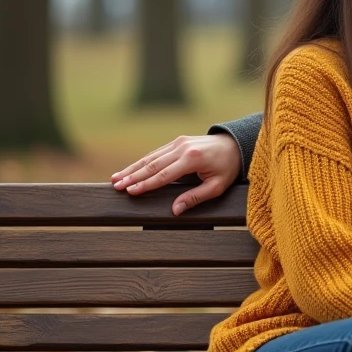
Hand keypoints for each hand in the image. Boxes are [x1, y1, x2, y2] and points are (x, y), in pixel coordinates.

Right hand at [111, 134, 240, 214]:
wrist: (235, 144)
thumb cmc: (228, 168)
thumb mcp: (217, 186)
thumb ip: (195, 197)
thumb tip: (175, 210)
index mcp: (192, 159)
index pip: (164, 174)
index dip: (146, 184)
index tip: (130, 191)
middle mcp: (183, 148)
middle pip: (153, 164)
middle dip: (133, 176)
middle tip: (116, 186)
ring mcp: (179, 142)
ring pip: (151, 157)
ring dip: (133, 168)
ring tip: (116, 178)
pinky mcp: (177, 141)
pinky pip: (157, 153)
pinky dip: (142, 162)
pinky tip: (130, 169)